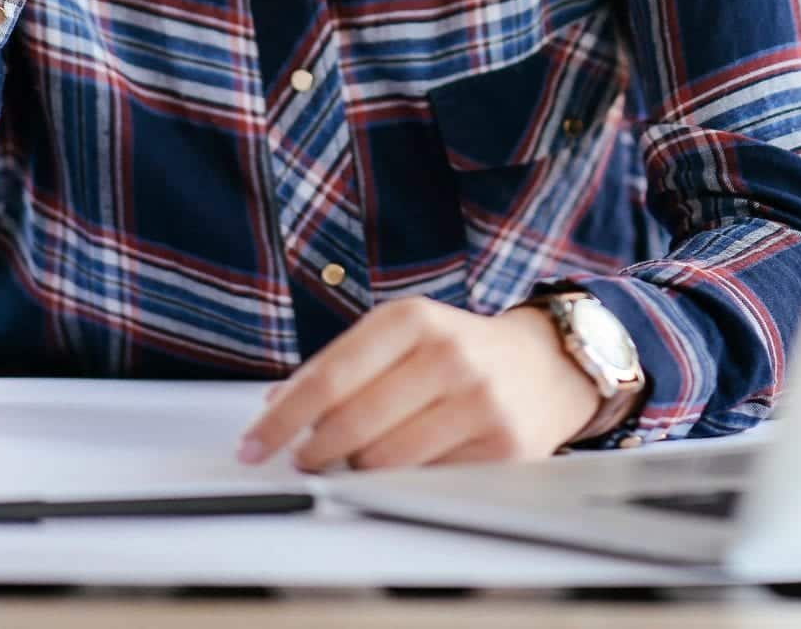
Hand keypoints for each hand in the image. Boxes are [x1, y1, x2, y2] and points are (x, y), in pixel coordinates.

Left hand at [236, 298, 601, 472]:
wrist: (547, 365)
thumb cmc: (460, 352)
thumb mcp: (405, 335)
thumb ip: (342, 364)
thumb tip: (274, 405)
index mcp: (414, 319)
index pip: (329, 376)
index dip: (282, 418)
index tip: (253, 444)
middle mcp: (448, 355)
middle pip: (352, 423)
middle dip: (314, 450)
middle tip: (303, 459)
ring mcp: (478, 401)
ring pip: (385, 460)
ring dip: (356, 469)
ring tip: (358, 459)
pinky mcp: (502, 447)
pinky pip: (425, 481)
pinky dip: (401, 482)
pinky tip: (404, 466)